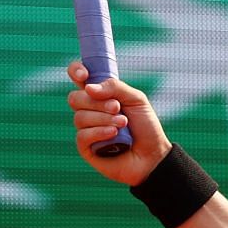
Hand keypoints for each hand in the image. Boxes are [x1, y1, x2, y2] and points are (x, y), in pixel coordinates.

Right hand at [64, 61, 170, 184]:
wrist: (153, 155)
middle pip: (75, 98)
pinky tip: (114, 135)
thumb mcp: (137, 100)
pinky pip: (82, 135)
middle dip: (97, 102)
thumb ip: (115, 88)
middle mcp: (89, 110)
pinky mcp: (85, 147)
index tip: (84, 75)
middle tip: (117, 107)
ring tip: (123, 124)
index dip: (76, 71)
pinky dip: (100, 132)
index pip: (78, 78)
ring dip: (104, 119)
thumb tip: (88, 87)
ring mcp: (86, 128)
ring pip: (79, 117)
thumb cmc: (146, 126)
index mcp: (100, 95)